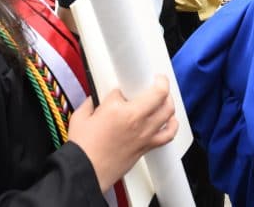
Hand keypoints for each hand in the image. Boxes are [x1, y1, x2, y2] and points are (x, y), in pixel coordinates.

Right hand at [67, 75, 177, 191]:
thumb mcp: (80, 118)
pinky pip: (168, 134)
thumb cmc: (82, 149)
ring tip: (164, 97)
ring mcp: (144, 134)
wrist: (86, 172)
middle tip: (156, 81)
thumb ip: (90, 105)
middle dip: (159, 83)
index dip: (123, 87)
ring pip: (168, 111)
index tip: (122, 90)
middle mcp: (135, 120)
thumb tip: (94, 101)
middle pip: (159, 93)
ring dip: (168, 101)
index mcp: (117, 109)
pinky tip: (171, 120)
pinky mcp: (147, 147)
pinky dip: (173, 125)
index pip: (127, 87)